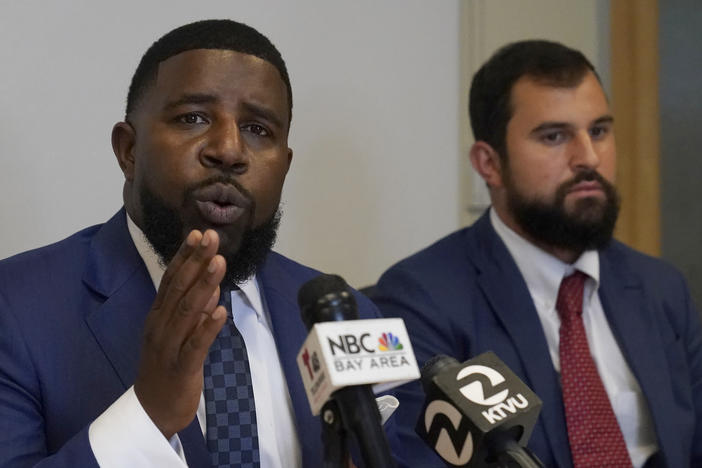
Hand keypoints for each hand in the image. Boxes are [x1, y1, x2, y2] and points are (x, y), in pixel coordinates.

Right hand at [134, 229, 227, 438]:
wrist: (152, 411)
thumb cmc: (167, 368)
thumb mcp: (178, 334)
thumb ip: (193, 312)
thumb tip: (211, 288)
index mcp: (158, 316)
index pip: (171, 279)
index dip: (185, 256)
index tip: (198, 233)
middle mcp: (160, 326)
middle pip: (179, 288)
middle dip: (196, 261)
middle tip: (211, 237)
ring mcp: (169, 346)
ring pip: (188, 311)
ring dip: (204, 285)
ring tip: (219, 263)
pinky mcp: (181, 367)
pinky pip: (196, 344)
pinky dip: (208, 326)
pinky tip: (221, 310)